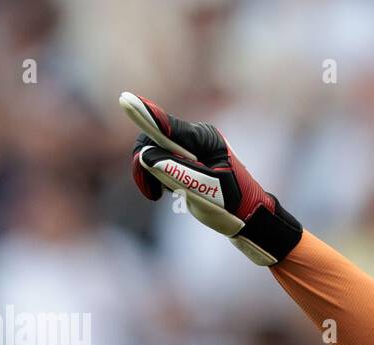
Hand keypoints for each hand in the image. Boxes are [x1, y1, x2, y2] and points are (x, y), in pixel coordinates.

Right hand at [121, 91, 302, 265]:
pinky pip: (158, 161)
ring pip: (152, 151)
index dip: (144, 114)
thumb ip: (176, 172)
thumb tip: (146, 156)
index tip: (124, 99)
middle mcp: (196, 137)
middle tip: (151, 193)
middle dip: (144, 162)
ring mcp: (190, 147)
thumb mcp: (206, 191)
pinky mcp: (185, 159)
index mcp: (205, 139)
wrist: (248, 217)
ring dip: (150, 173)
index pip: (168, 125)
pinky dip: (155, 177)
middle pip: (153, 138)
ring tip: (163, 195)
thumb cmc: (233, 205)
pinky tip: (166, 193)